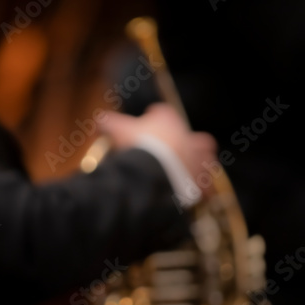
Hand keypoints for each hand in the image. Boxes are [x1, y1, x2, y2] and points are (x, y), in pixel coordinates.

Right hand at [97, 103, 217, 189]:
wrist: (152, 173)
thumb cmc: (137, 147)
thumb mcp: (117, 130)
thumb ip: (109, 123)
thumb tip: (99, 120)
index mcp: (168, 120)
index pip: (162, 113)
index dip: (154, 118)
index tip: (146, 124)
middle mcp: (188, 137)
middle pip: (192, 135)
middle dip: (185, 141)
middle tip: (172, 149)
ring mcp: (197, 160)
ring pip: (205, 159)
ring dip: (197, 163)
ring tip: (186, 169)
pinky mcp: (200, 182)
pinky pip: (205, 186)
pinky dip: (199, 189)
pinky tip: (189, 191)